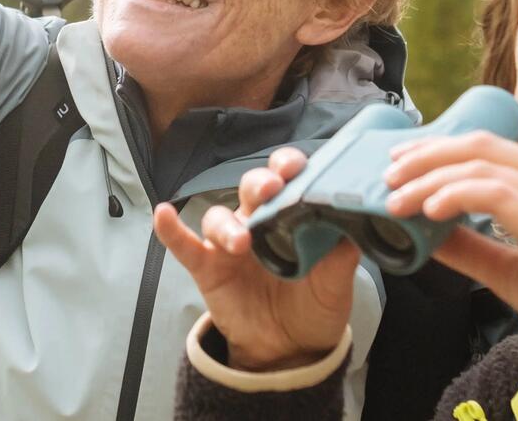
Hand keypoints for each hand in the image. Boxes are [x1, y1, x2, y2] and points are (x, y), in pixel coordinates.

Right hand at [153, 147, 360, 370]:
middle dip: (259, 183)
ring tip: (241, 241)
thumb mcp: (336, 287)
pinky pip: (184, 245)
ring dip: (227, 224)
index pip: (288, 179)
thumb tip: (353, 225)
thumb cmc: (314, 309)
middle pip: (252, 190)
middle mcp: (259, 222)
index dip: (289, 166)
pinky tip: (164, 215)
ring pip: (220, 217)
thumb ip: (341, 257)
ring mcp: (230, 244)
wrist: (290, 352)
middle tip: (272, 188)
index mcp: (291, 217)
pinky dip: (172, 231)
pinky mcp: (208, 268)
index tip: (296, 167)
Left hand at [384, 132, 517, 359]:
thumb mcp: (511, 272)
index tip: (403, 163)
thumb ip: (471, 246)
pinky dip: (458, 196)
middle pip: (484, 147)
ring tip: (398, 200)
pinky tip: (431, 211)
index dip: (443, 150)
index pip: (493, 150)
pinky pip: (499, 196)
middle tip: (390, 174)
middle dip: (429, 156)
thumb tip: (424, 229)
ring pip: (484, 169)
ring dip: (432, 180)